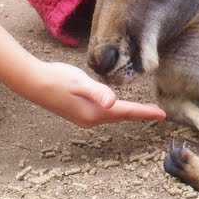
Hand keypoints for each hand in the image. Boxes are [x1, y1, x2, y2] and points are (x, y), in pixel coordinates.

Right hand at [30, 60, 166, 127]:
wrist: (35, 83)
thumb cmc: (58, 79)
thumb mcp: (80, 82)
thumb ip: (97, 92)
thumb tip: (113, 103)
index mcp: (95, 113)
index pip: (126, 112)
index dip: (145, 112)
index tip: (163, 114)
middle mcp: (91, 119)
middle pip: (121, 117)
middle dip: (139, 115)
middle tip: (159, 113)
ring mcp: (84, 118)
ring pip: (113, 116)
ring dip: (128, 114)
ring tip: (143, 111)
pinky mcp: (79, 112)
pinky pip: (104, 114)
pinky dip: (116, 111)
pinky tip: (117, 106)